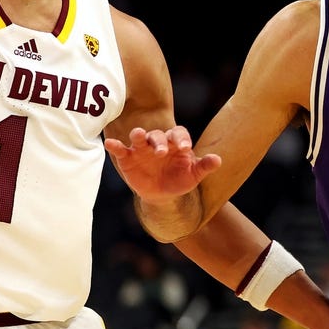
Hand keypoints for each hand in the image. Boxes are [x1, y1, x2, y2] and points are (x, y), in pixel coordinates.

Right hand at [103, 126, 221, 201]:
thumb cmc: (180, 179)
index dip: (181, 138)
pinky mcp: (127, 157)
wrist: (163, 195)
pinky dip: (115, 145)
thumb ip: (204, 166)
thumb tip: (218, 160)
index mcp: (175, 142)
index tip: (184, 147)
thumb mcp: (194, 175)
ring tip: (138, 135)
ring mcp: (141, 148)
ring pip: (139, 137)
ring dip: (139, 135)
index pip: (178, 134)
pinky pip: (120, 149)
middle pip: (158, 135)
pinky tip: (110, 144)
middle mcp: (158, 141)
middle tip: (161, 152)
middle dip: (159, 142)